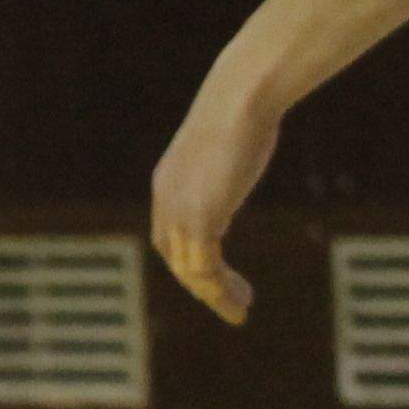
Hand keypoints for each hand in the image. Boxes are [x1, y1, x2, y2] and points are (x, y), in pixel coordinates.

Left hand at [150, 80, 282, 321]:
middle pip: (174, 257)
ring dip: (214, 294)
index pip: (168, 238)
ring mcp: (179, 209)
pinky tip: (239, 297)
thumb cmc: (242, 110)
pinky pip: (203, 265)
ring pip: (188, 268)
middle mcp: (166, 200)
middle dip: (201, 286)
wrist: (240, 98)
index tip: (220, 277)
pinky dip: (219, 287)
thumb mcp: (227, 142)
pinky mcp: (200, 216)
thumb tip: (241, 147)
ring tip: (240, 310)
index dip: (189, 262)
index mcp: (167, 184)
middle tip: (233, 306)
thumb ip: (224, 159)